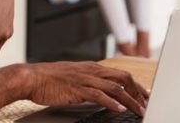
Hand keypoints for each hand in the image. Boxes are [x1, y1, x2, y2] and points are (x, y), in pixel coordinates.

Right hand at [24, 61, 148, 116]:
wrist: (32, 78)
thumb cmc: (50, 80)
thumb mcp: (74, 77)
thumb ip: (89, 82)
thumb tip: (103, 92)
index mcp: (92, 68)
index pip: (121, 74)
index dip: (136, 86)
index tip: (145, 96)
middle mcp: (92, 71)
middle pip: (124, 78)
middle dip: (138, 92)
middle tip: (148, 105)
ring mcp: (85, 79)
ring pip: (115, 88)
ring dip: (130, 100)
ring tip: (140, 111)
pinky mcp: (77, 88)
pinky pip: (99, 95)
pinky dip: (111, 103)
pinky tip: (119, 109)